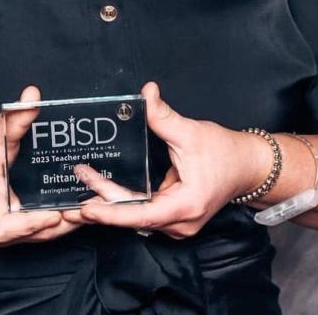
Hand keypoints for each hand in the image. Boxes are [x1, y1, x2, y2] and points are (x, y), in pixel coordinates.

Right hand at [0, 84, 84, 245]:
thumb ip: (14, 117)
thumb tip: (32, 94)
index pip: (3, 226)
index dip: (30, 224)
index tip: (53, 213)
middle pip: (30, 236)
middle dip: (61, 224)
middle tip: (91, 206)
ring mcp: (1, 232)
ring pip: (37, 237)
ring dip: (64, 226)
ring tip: (92, 209)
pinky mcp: (12, 231)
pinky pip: (36, 233)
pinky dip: (57, 224)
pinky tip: (78, 209)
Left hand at [60, 81, 257, 238]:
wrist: (248, 166)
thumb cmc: (225, 152)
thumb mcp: (191, 132)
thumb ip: (163, 115)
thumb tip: (146, 92)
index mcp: (185, 205)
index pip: (141, 214)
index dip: (112, 212)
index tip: (87, 209)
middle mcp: (180, 222)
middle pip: (134, 218)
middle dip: (102, 209)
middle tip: (70, 204)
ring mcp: (178, 224)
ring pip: (138, 218)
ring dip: (111, 207)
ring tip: (79, 197)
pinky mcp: (175, 218)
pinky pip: (145, 214)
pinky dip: (124, 205)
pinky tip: (103, 197)